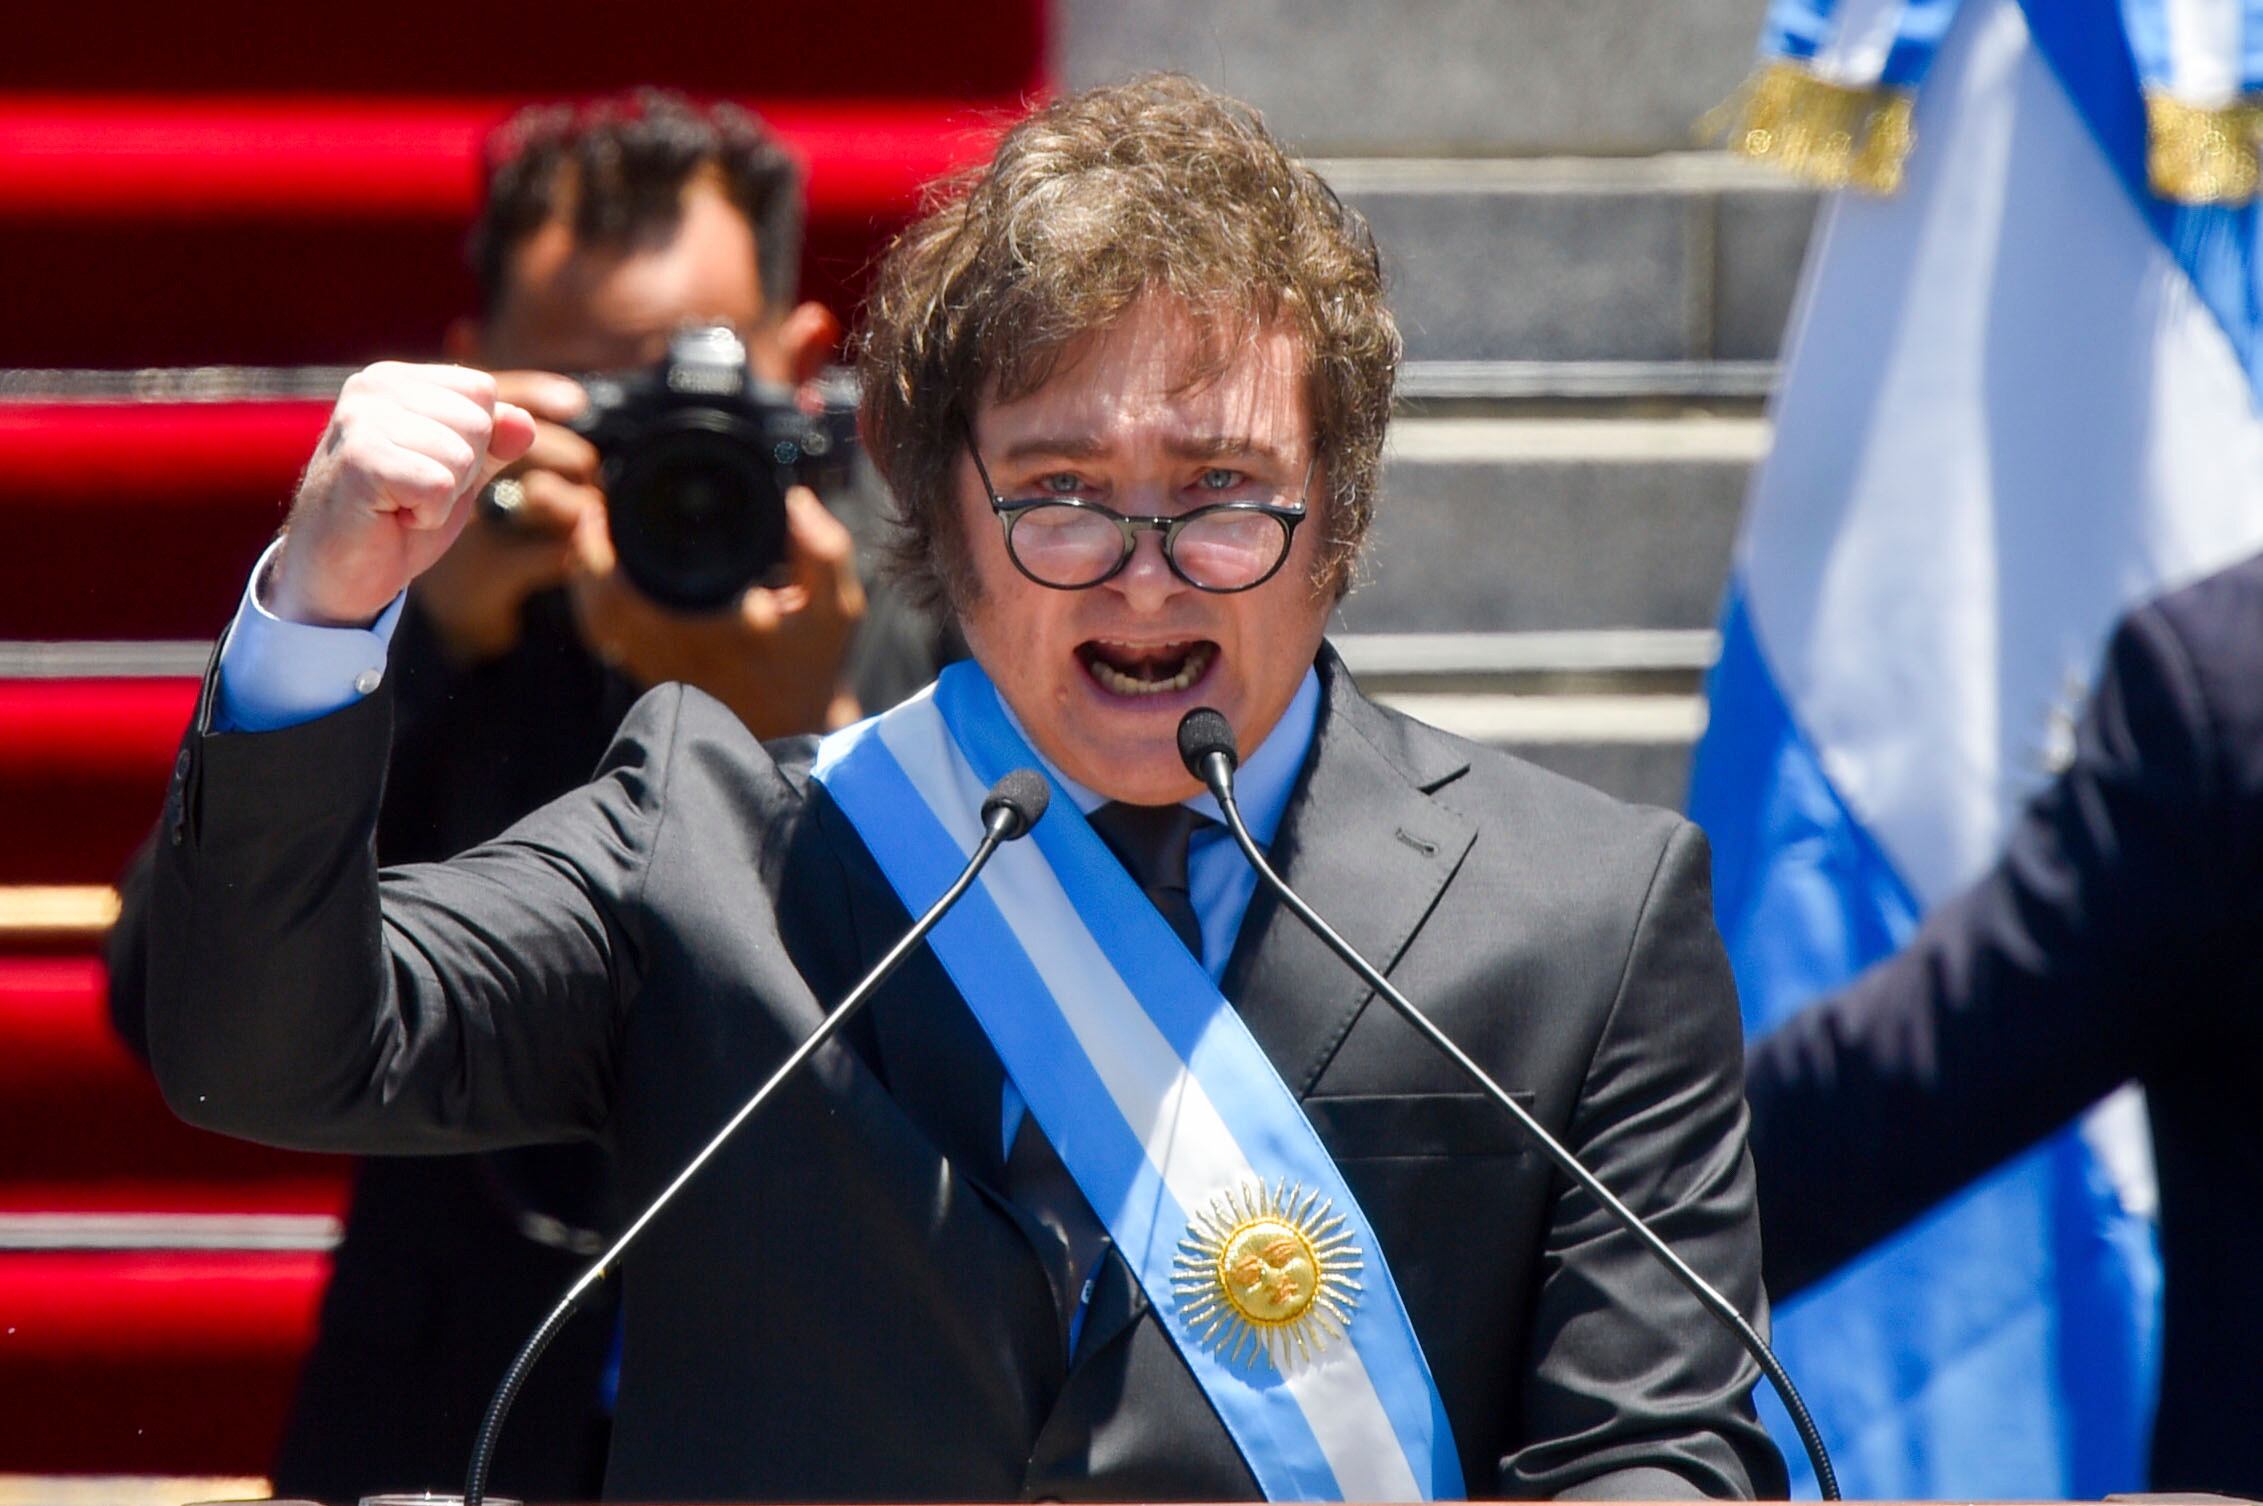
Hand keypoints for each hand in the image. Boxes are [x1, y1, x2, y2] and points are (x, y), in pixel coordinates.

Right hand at [268, 363, 535, 626]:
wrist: (338, 574)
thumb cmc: (395, 519)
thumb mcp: (459, 474)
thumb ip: (495, 443)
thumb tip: (525, 423)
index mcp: (396, 379)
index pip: (482, 391)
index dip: (475, 445)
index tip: (428, 470)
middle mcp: (373, 386)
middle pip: (477, 422)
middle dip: (462, 473)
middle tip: (413, 494)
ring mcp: (361, 418)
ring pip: (462, 455)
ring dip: (443, 498)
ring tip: (399, 504)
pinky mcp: (359, 459)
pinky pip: (441, 485)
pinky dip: (429, 515)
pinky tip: (391, 517)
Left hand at [568, 486, 867, 738]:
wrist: (797, 728)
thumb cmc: (813, 664)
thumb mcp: (837, 607)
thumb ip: (824, 552)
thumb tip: (798, 502)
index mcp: (726, 624)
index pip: (652, 579)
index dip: (611, 543)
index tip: (608, 505)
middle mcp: (685, 647)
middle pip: (606, 601)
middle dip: (586, 553)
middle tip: (590, 513)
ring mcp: (662, 665)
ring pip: (599, 619)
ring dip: (585, 577)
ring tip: (592, 536)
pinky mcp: (651, 673)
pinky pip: (605, 636)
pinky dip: (593, 602)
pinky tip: (600, 575)